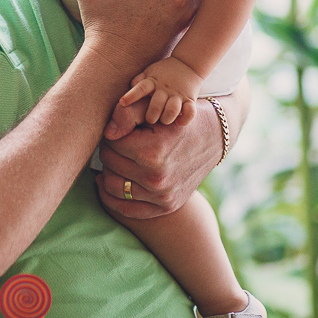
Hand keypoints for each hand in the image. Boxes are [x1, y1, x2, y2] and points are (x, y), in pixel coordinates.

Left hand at [96, 96, 221, 218]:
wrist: (212, 138)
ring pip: (112, 185)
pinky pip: (125, 209)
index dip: (113, 131)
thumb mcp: (154, 108)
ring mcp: (162, 196)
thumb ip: (125, 114)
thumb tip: (107, 134)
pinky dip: (110, 197)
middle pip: (110, 163)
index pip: (111, 142)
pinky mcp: (165, 207)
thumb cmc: (177, 119)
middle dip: (110, 149)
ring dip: (108, 170)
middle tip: (120, 140)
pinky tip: (105, 182)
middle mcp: (158, 179)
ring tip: (116, 158)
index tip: (124, 128)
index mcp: (153, 153)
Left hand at [120, 56, 201, 125]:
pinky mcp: (190, 99)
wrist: (188, 64)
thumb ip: (138, 80)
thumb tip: (126, 91)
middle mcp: (165, 88)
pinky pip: (190, 112)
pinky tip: (179, 121)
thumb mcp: (149, 71)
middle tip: (150, 119)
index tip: (122, 103)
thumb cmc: (164, 71)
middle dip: (151, 116)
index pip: (141, 88)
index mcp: (153, 81)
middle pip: (156, 104)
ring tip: (164, 119)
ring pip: (172, 110)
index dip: (131, 96)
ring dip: (166, 118)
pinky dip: (184, 120)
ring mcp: (178, 94)